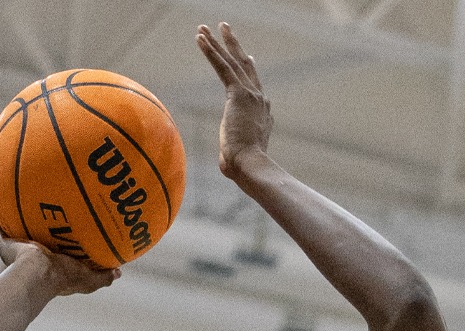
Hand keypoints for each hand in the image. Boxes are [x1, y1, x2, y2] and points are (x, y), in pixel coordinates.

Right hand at [0, 216, 117, 296]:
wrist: (36, 276)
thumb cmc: (62, 278)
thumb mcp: (87, 279)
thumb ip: (102, 277)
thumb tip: (118, 273)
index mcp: (51, 262)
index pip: (56, 248)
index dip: (59, 237)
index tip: (64, 224)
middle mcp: (33, 256)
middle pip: (33, 237)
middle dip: (35, 225)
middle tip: (40, 207)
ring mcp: (17, 251)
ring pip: (12, 232)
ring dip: (11, 220)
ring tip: (10, 202)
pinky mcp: (4, 245)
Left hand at [197, 23, 272, 180]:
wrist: (251, 166)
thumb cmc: (244, 169)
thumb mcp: (240, 157)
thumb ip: (234, 153)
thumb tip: (229, 165)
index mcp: (263, 113)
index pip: (255, 86)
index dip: (249, 69)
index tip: (248, 57)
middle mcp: (260, 99)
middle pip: (245, 66)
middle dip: (234, 46)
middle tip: (225, 29)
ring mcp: (251, 95)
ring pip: (232, 61)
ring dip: (219, 42)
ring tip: (206, 27)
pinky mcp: (238, 94)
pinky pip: (222, 66)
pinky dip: (211, 51)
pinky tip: (201, 38)